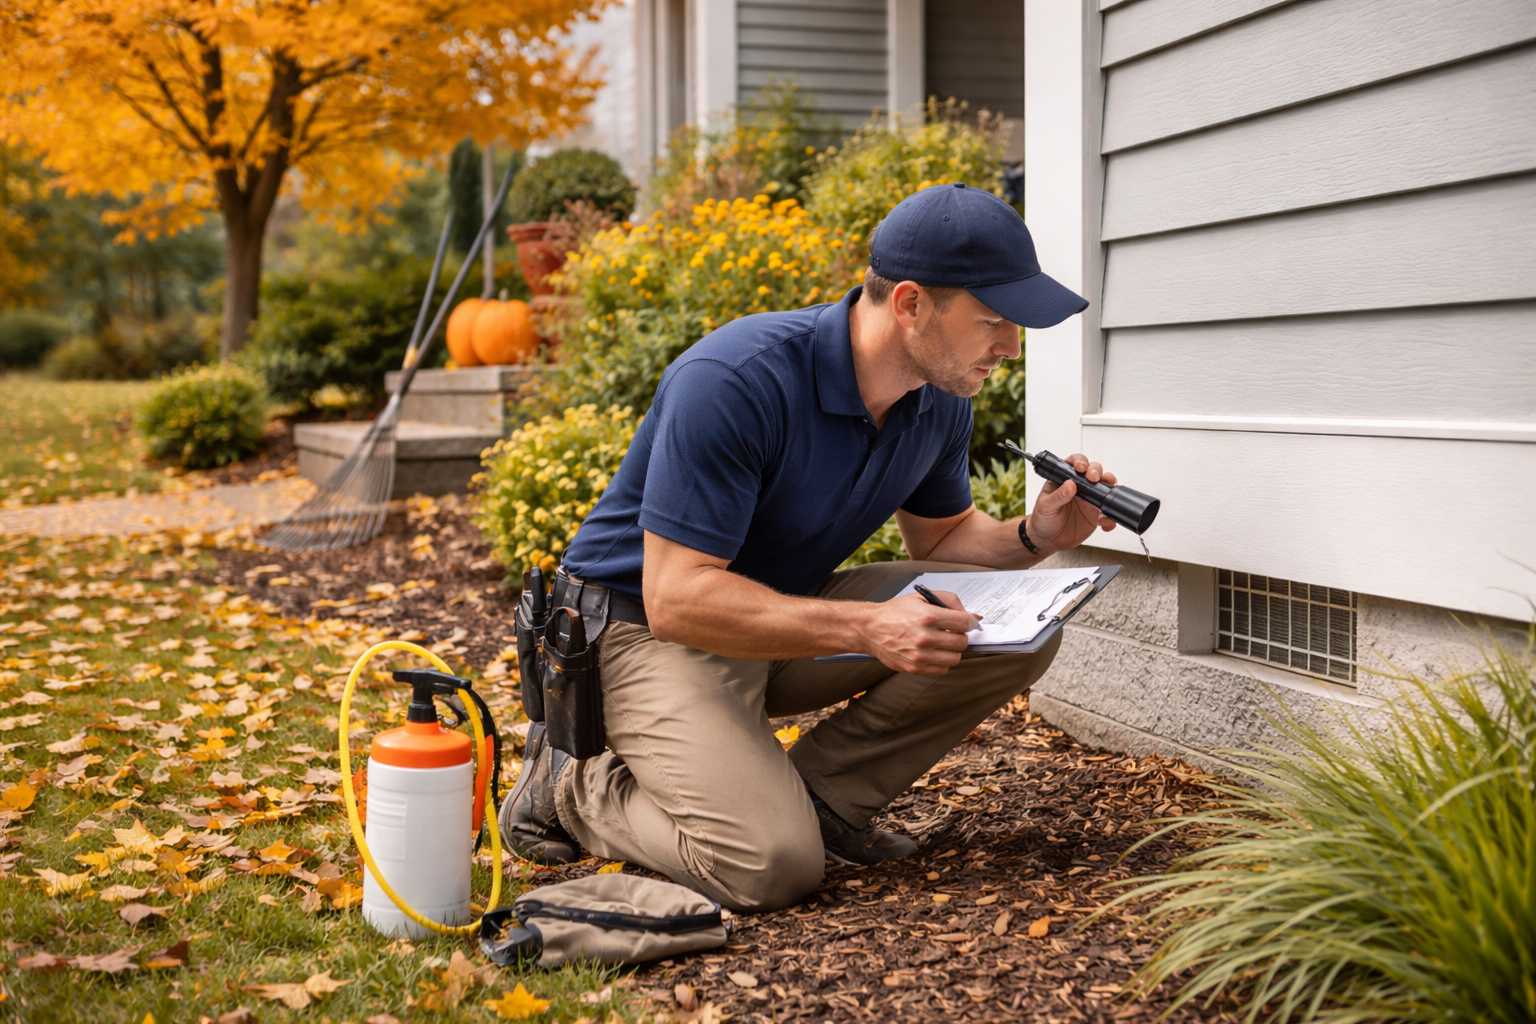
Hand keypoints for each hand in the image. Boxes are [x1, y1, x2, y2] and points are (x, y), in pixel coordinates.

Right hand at [856, 591, 979, 675]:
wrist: (870, 628)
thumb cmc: (895, 612)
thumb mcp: (921, 597)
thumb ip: (948, 600)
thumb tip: (970, 615)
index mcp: (928, 616)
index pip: (964, 622)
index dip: (971, 622)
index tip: (970, 622)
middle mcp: (924, 637)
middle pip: (962, 642)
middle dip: (961, 636)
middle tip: (952, 632)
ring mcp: (920, 655)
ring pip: (955, 658)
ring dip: (952, 650)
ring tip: (943, 643)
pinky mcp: (915, 668)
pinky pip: (942, 669)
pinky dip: (942, 661)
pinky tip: (934, 652)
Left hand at [1027, 453, 1117, 553]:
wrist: (1047, 540)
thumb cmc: (1042, 519)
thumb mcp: (1045, 506)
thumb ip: (1058, 496)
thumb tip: (1070, 484)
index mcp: (1064, 480)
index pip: (1074, 464)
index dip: (1080, 462)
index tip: (1081, 467)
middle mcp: (1079, 488)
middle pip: (1093, 471)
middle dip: (1096, 471)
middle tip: (1094, 478)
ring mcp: (1089, 501)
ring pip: (1105, 488)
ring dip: (1109, 488)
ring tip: (1108, 494)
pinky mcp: (1095, 515)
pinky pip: (1107, 513)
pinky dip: (1110, 517)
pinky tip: (1105, 522)